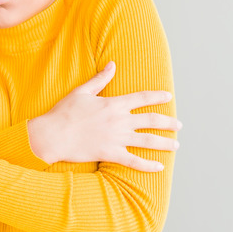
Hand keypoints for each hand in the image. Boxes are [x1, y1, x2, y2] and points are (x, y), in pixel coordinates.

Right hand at [27, 61, 179, 170]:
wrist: (53, 135)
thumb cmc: (64, 112)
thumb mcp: (82, 91)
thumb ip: (100, 78)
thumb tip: (112, 64)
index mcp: (114, 104)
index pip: (142, 98)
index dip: (158, 97)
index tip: (169, 97)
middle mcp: (119, 121)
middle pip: (151, 121)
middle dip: (169, 123)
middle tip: (179, 125)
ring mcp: (117, 138)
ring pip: (148, 141)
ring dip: (165, 143)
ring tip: (176, 145)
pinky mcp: (110, 153)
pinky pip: (134, 161)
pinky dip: (148, 165)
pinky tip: (160, 167)